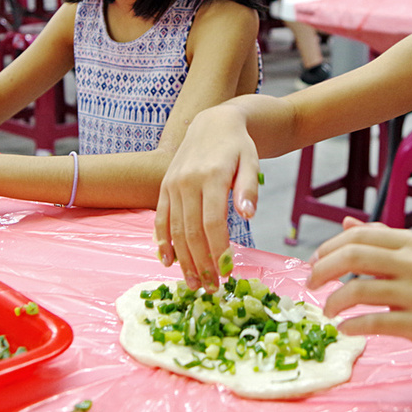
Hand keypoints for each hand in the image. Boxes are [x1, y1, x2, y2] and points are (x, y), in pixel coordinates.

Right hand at [154, 106, 258, 291]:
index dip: (218, 251)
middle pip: (191, 231)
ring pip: (175, 230)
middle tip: (211, 287)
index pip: (212, 223)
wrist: (212, 124)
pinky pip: (160, 219)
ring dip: (183, 260)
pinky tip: (167, 261)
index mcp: (211, 177)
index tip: (226, 273)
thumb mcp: (251, 161)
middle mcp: (187, 182)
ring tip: (193, 282)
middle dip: (201, 263)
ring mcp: (172, 185)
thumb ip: (249, 188)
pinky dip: (162, 242)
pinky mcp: (164, 188)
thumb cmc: (237, 146)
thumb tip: (247, 214)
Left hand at [306, 217, 411, 365]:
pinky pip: (375, 321)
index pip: (359, 235)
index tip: (313, 262)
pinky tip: (346, 328)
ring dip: (334, 302)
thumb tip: (346, 223)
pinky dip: (353, 325)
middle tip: (310, 284)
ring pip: (359, 289)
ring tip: (328, 311)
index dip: (328, 247)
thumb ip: (384, 241)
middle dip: (322, 269)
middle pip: (353, 256)